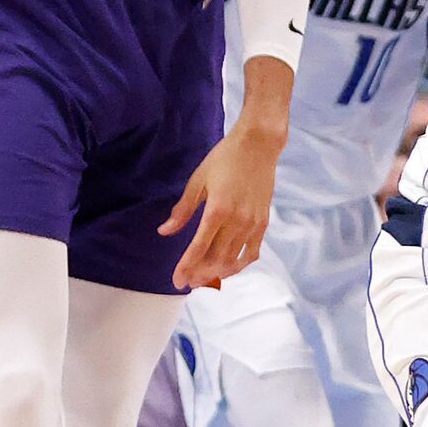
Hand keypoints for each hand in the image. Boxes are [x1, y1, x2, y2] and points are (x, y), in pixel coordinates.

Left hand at [162, 119, 281, 291]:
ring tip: (204, 278)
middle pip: (216, 259)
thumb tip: (164, 231)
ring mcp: (252, 223)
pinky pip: (251, 252)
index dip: (186, 267)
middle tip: (188, 281)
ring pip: (234, 260)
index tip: (177, 280)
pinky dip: (239, 264)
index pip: (198, 248)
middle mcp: (237, 221)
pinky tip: (228, 267)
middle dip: (200, 274)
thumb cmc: (225, 158)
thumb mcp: (198, 180)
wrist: (258, 146)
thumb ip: (182, 210)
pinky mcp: (263, 222)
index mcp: (217, 210)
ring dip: (218, 273)